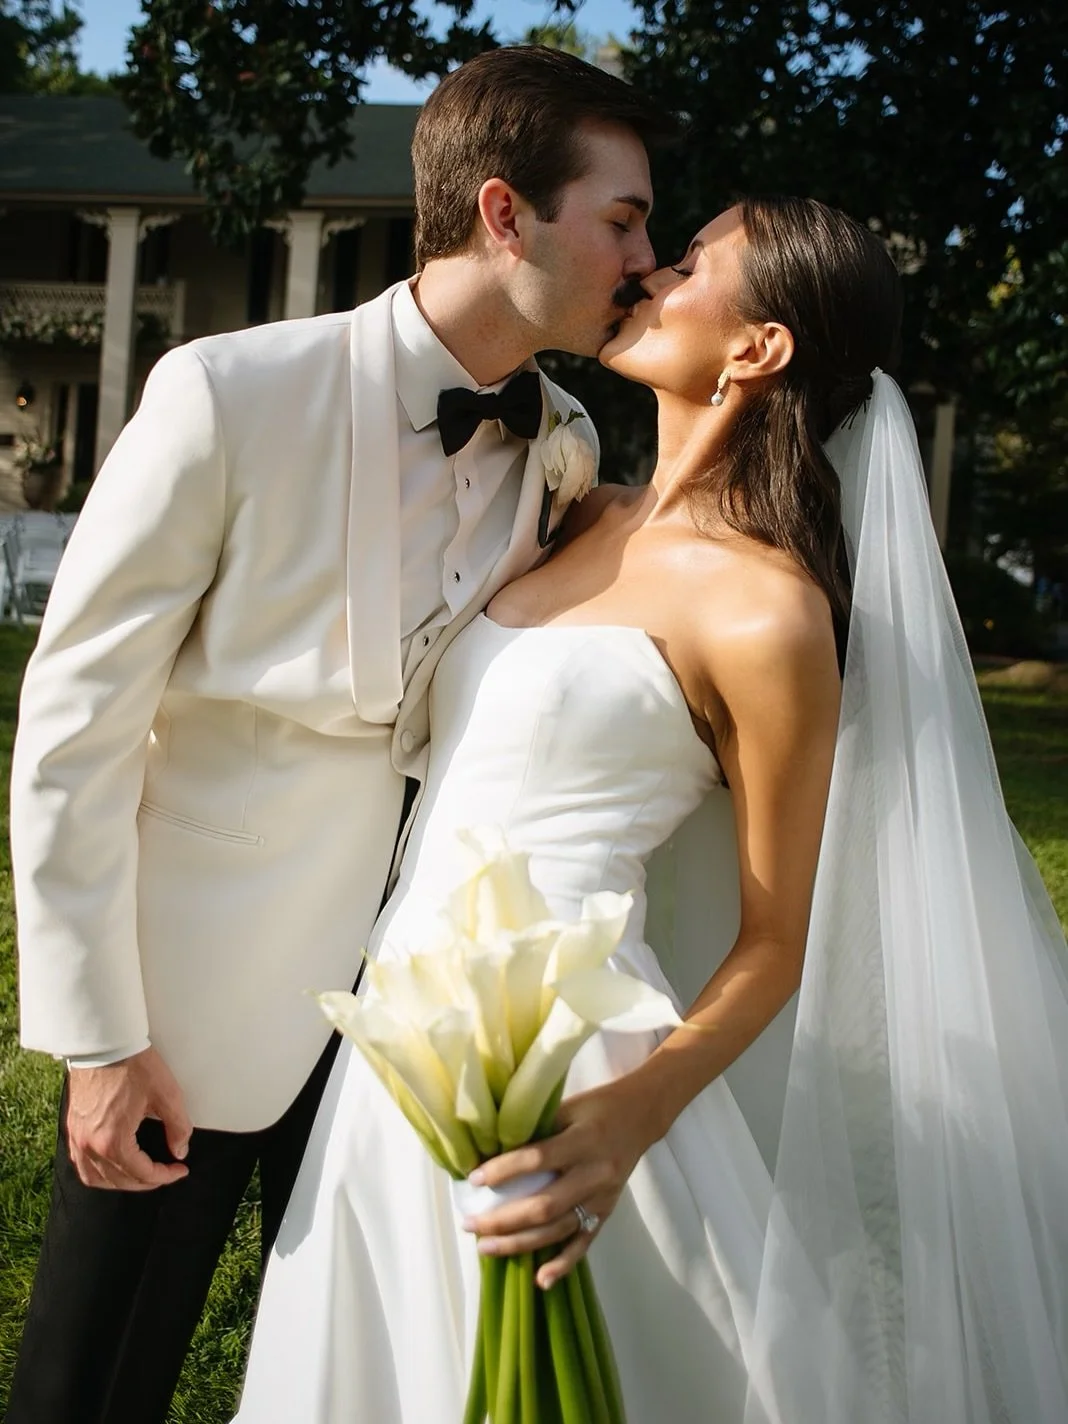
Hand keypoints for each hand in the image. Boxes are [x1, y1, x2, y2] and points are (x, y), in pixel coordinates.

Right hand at [66, 1046, 192, 1190]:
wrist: (104, 1042)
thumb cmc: (133, 1064)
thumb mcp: (167, 1094)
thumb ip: (178, 1127)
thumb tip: (179, 1151)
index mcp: (113, 1141)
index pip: (141, 1174)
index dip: (165, 1176)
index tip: (180, 1169)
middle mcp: (89, 1145)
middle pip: (119, 1181)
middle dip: (146, 1181)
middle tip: (166, 1172)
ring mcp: (77, 1138)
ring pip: (96, 1179)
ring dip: (121, 1182)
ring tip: (141, 1174)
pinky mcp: (73, 1127)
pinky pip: (81, 1165)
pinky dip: (99, 1173)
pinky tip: (113, 1166)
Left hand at [462, 1082, 652, 1289]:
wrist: (640, 1117)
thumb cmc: (596, 1107)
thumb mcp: (567, 1108)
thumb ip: (536, 1130)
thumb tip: (490, 1152)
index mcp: (583, 1141)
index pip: (538, 1159)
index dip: (504, 1171)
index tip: (474, 1179)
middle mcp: (595, 1174)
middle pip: (544, 1206)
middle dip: (503, 1220)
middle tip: (470, 1224)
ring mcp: (602, 1198)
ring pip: (558, 1230)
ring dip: (520, 1243)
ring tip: (485, 1247)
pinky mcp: (607, 1213)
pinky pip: (583, 1243)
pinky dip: (562, 1264)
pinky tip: (540, 1280)